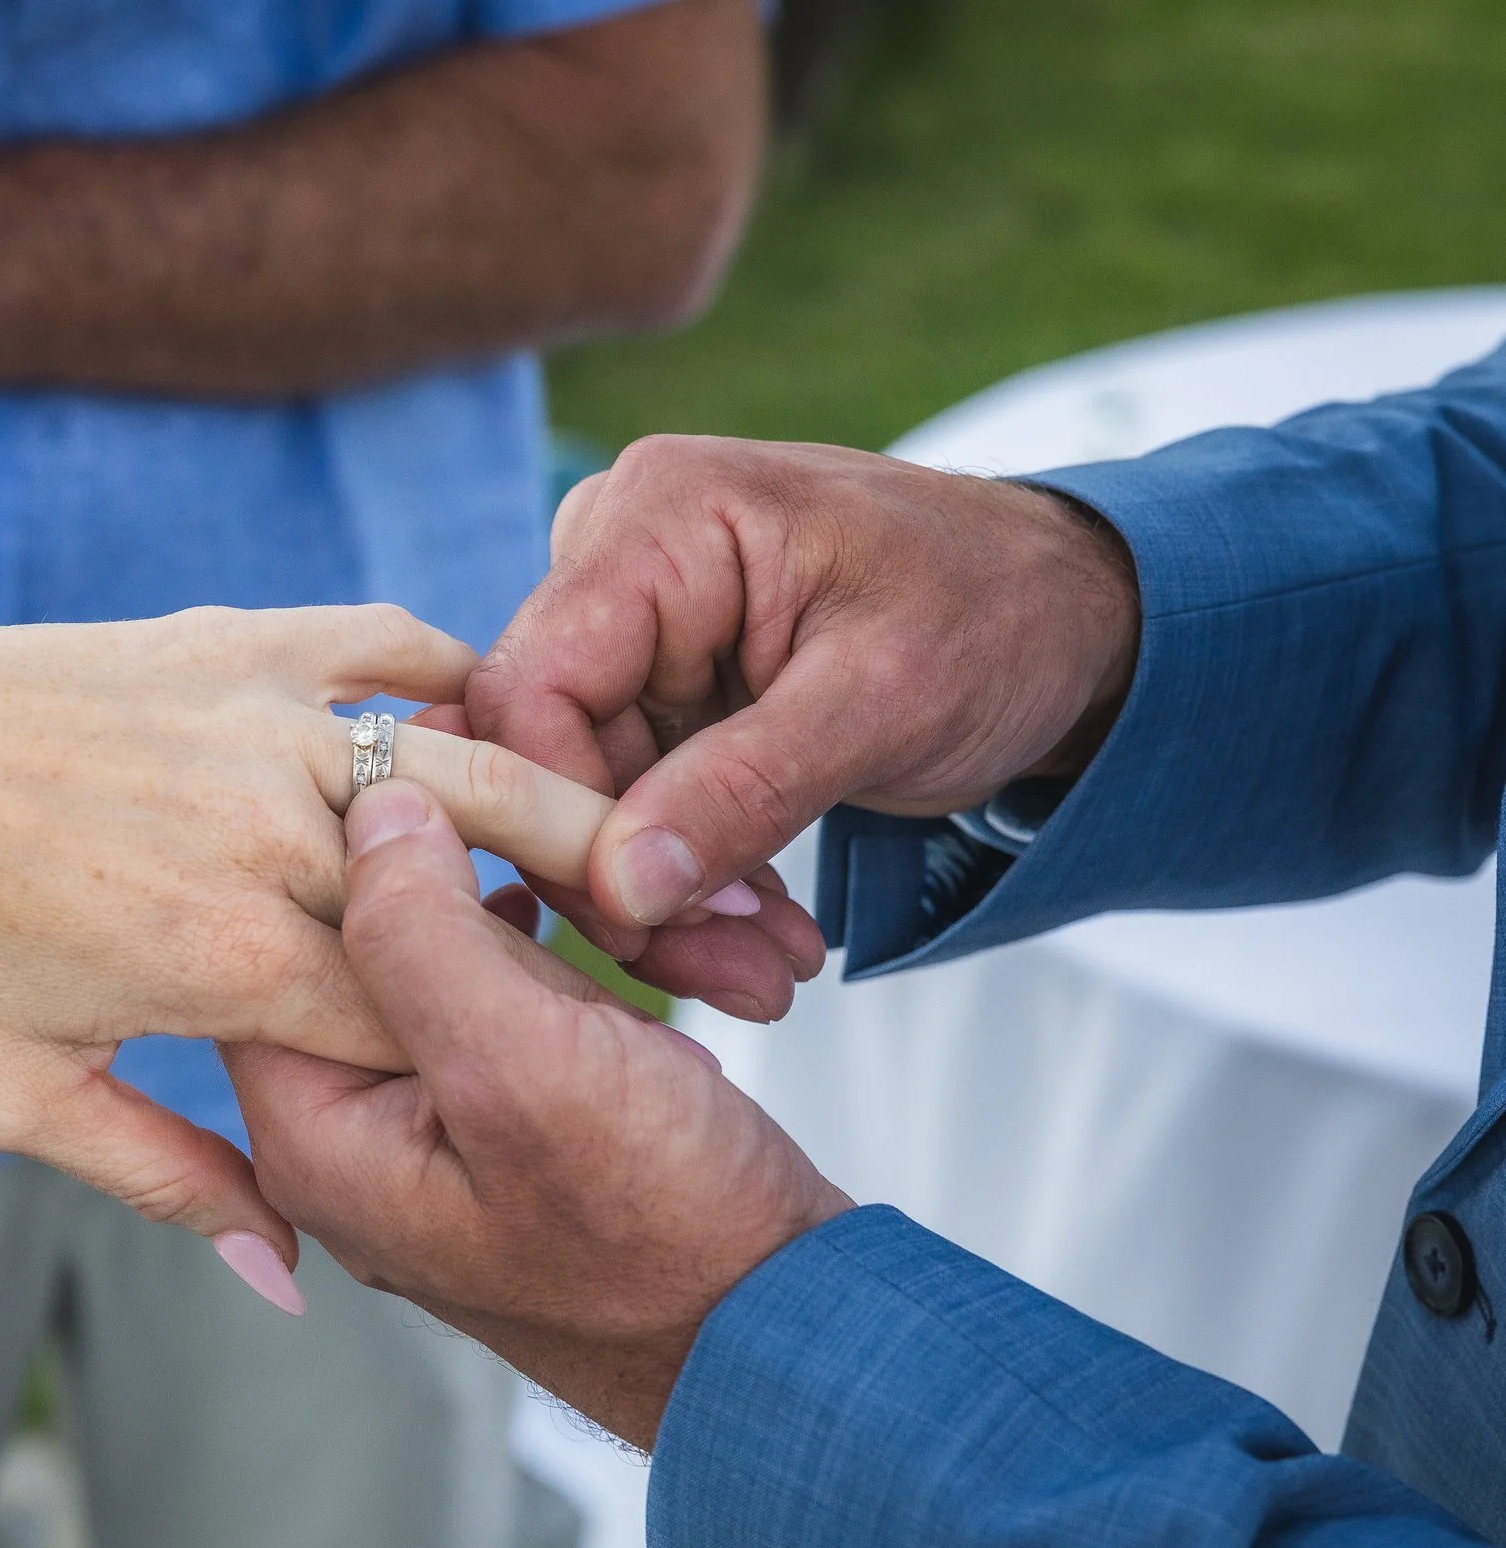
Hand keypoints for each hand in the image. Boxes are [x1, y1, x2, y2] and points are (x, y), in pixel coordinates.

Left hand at [0, 593, 620, 1306]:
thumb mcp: (17, 1093)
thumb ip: (168, 1181)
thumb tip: (288, 1277)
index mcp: (225, 959)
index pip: (434, 1020)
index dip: (534, 1051)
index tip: (610, 1072)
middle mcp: (262, 832)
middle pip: (501, 882)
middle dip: (633, 919)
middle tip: (730, 952)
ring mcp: (258, 722)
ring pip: (478, 762)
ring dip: (585, 808)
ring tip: (656, 850)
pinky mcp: (243, 640)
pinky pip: (397, 644)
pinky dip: (468, 680)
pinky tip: (509, 728)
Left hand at [224, 781, 850, 1443]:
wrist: (785, 1335)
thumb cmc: (662, 1234)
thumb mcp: (521, 1066)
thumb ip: (419, 935)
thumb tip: (366, 807)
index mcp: (316, 1136)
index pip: (272, 941)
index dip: (346, 837)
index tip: (428, 760)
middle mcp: (353, 1137)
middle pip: (360, 941)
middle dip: (457, 867)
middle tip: (536, 803)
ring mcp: (433, 1128)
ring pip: (447, 954)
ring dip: (529, 904)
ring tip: (601, 869)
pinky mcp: (509, 1115)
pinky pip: (508, 995)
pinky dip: (566, 951)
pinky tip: (609, 921)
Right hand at [467, 437, 1141, 941]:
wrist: (1071, 615)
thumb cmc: (1000, 615)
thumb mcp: (884, 704)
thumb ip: (741, 790)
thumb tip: (617, 888)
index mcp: (659, 516)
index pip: (531, 687)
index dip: (561, 815)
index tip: (640, 919)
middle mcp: (620, 553)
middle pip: (549, 751)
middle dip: (629, 878)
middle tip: (736, 975)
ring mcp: (638, 621)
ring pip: (584, 793)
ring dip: (668, 898)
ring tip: (770, 970)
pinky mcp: (662, 683)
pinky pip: (633, 799)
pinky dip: (691, 877)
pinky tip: (763, 933)